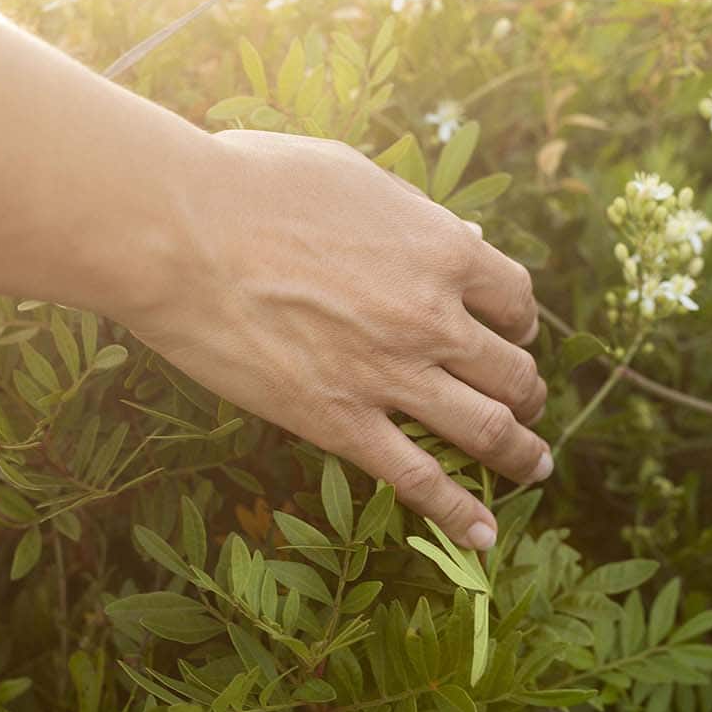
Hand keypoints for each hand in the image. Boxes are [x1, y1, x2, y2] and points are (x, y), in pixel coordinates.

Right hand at [122, 129, 548, 548]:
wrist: (178, 232)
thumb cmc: (251, 186)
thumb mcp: (352, 175)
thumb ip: (414, 214)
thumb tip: (463, 239)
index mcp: (440, 250)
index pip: (515, 298)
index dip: (521, 321)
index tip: (513, 332)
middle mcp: (431, 318)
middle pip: (513, 371)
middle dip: (528, 391)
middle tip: (527, 404)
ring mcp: (389, 376)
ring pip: (487, 430)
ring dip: (520, 454)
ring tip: (532, 469)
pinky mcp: (340, 423)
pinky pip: (418, 479)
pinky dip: (459, 513)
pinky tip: (482, 536)